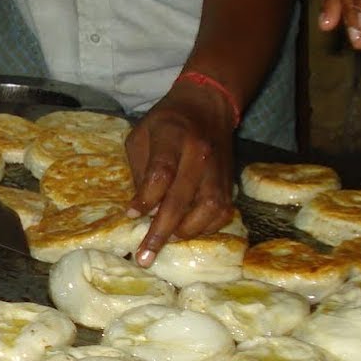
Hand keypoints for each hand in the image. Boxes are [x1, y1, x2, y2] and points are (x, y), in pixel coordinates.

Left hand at [128, 80, 237, 267]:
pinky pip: (222, 212)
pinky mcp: (230, 180)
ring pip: (209, 209)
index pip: (161, 172)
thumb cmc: (166, 121)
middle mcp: (199, 153)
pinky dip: (205, 228)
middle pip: (182, 197)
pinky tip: (187, 232)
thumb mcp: (141, 135)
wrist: (208, 103)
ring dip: (186, 232)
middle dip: (162, 231)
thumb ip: (139, 170)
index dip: (145, 199)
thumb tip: (140, 210)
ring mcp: (218, 168)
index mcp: (173, 135)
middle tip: (145, 257)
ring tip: (166, 242)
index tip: (130, 216)